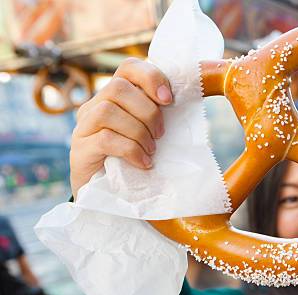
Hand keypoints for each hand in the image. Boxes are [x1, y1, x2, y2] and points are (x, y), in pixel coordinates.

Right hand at [69, 58, 172, 199]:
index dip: (150, 77)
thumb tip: (188, 99)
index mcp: (114, 97)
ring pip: (108, 111)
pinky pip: (105, 139)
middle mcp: (94, 106)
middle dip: (148, 111)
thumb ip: (158, 114)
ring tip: (151, 150)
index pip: (128, 67)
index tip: (169, 100)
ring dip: (138, 131)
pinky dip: (130, 150)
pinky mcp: (80, 149)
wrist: (106, 194)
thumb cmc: (134, 160)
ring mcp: (84, 127)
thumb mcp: (149, 133)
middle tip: (160, 135)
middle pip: (118, 88)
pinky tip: (143, 162)